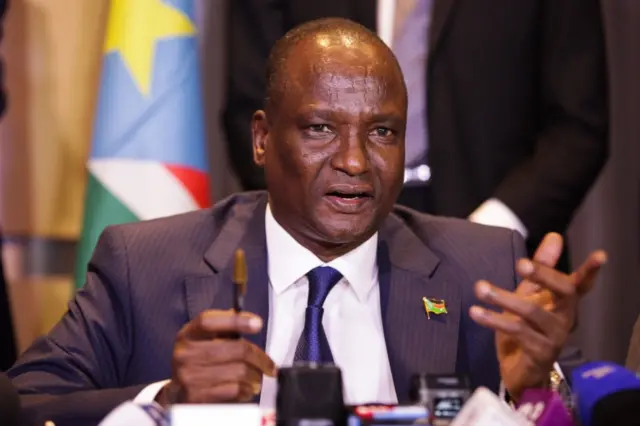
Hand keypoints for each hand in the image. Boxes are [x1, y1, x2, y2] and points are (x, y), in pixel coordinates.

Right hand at [156, 310, 276, 406]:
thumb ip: (225, 328)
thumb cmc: (199, 362)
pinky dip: (247, 390)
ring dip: (255, 376)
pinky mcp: (196, 396)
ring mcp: (188, 376)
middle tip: (269, 364)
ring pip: (239, 371)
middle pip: (235, 348)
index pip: (209, 321)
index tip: (257, 323)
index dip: (235, 320)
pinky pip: (234, 389)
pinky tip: (247, 389)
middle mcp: (184, 353)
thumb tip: (251, 320)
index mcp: (188, 334)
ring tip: (257, 378)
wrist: (178, 394)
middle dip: (259, 357)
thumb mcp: (204, 341)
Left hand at [469, 233, 606, 399]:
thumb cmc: (525, 329)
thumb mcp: (529, 294)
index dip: (590, 270)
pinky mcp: (539, 352)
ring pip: (533, 312)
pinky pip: (517, 331)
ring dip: (504, 298)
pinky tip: (476, 312)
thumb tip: (555, 236)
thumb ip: (540, 268)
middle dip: (544, 275)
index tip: (600, 255)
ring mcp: (554, 337)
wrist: (518, 371)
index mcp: (562, 303)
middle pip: (564, 292)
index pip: (580, 284)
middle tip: (520, 264)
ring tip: (480, 287)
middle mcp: (565, 318)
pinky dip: (494, 319)